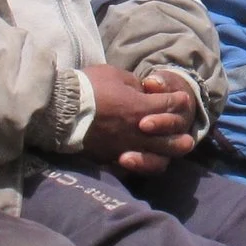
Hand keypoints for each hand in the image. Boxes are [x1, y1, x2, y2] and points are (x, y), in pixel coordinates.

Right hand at [81, 64, 197, 174]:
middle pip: (172, 141)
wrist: (59, 110)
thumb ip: (134, 85)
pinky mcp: (110, 159)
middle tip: (185, 137)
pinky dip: (140, 166)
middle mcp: (138, 133)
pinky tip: (141, 162)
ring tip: (169, 155)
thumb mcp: (115, 75)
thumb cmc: (87, 87)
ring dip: (166, 156)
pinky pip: (132, 169)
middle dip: (181, 137)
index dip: (179, 101)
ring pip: (156, 160)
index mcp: (141, 109)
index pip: (171, 107)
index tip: (181, 98)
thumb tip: (144, 92)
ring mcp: (125, 148)